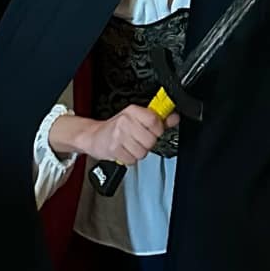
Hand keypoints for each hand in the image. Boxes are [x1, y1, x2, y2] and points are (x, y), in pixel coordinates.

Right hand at [56, 104, 177, 166]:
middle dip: (147, 143)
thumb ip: (158, 119)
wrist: (94, 136)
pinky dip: (129, 159)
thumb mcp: (137, 118)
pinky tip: (124, 151)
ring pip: (142, 152)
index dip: (158, 130)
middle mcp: (125, 121)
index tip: (154, 131)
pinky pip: (132, 160)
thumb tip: (175, 118)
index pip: (155, 121)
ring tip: (131, 146)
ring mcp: (119, 135)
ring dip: (138, 152)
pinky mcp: (114, 149)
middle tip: (139, 140)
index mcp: (133, 111)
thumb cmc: (117, 127)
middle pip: (151, 139)